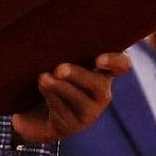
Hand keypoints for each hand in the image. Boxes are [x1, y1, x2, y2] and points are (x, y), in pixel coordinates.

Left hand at [12, 54, 128, 143]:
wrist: (34, 112)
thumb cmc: (51, 73)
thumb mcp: (59, 59)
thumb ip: (64, 48)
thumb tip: (48, 30)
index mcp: (103, 71)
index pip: (121, 65)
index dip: (115, 62)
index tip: (98, 60)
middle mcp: (100, 91)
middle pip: (99, 85)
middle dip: (78, 75)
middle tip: (59, 69)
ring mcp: (88, 111)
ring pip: (79, 99)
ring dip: (61, 87)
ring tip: (43, 77)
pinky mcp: (71, 125)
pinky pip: (63, 111)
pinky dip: (51, 97)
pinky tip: (41, 86)